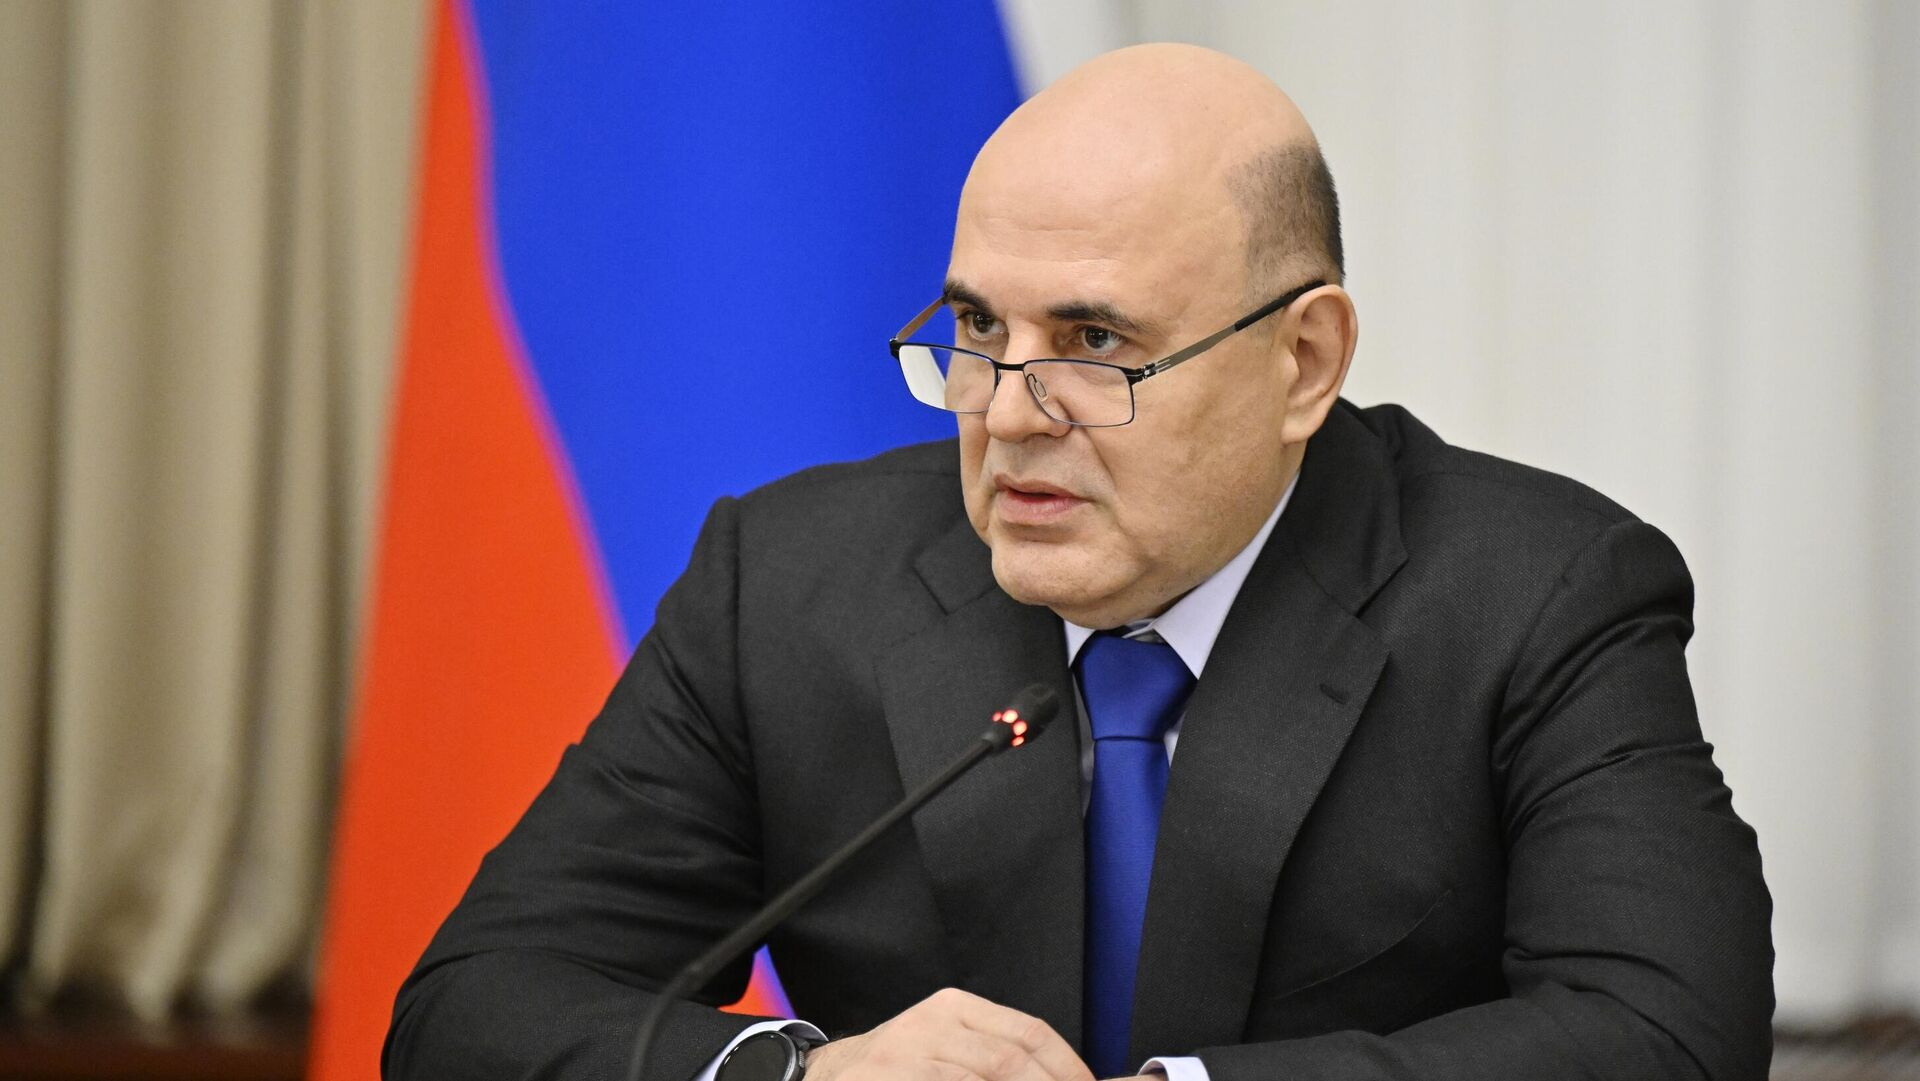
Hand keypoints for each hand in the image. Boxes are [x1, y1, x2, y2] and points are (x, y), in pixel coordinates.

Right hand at [804, 988, 1092, 1080]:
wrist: (825, 1077)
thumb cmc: (895, 1068)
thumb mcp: (944, 1046)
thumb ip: (992, 1057)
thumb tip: (1056, 1076)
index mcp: (954, 1008)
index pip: (1028, 1032)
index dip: (1066, 1066)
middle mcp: (932, 1024)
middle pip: (1009, 1059)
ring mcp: (907, 1054)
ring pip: (984, 1078)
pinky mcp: (888, 1077)